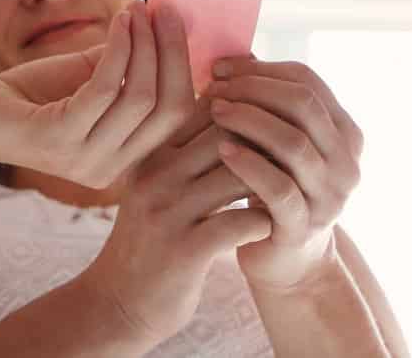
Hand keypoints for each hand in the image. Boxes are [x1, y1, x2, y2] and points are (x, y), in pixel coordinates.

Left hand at [0, 0, 197, 186]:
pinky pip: (105, 89)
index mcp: (123, 160)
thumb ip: (126, 61)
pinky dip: (118, 49)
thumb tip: (164, 20)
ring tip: (137, 8)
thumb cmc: (29, 96)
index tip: (177, 21)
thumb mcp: (88, 78)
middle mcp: (109, 171)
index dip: (184, 66)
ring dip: (143, 43)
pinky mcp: (58, 140)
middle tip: (164, 9)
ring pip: (140, 97)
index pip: (177, 117)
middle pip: (168, 109)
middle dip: (171, 52)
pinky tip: (118, 20)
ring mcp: (85, 160)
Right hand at [76, 122, 271, 345]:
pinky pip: (238, 222)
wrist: (120, 303)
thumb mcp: (157, 186)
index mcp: (153, 153)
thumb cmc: (151, 238)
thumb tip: (233, 109)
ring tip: (286, 190)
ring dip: (269, 180)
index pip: (209, 108)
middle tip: (291, 156)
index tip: (274, 128)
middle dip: (265, 142)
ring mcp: (168, 212)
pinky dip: (261, 221)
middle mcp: (156, 175)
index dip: (249, 112)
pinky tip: (268, 227)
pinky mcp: (184, 251)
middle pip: (225, 133)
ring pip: (236, 174)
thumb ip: (187, 152)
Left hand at [205, 57, 362, 290]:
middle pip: (303, 105)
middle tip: (214, 87)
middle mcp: (346, 162)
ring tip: (214, 110)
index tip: (220, 67)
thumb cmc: (273, 186)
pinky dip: (249, 163)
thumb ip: (265, 101)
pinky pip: (279, 188)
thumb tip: (234, 54)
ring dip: (249, 119)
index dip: (262, 69)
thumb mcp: (275, 140)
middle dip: (254, 89)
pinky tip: (222, 149)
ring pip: (294, 142)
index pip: (308, 81)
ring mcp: (329, 196)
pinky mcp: (304, 226)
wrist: (282, 258)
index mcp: (344, 132)